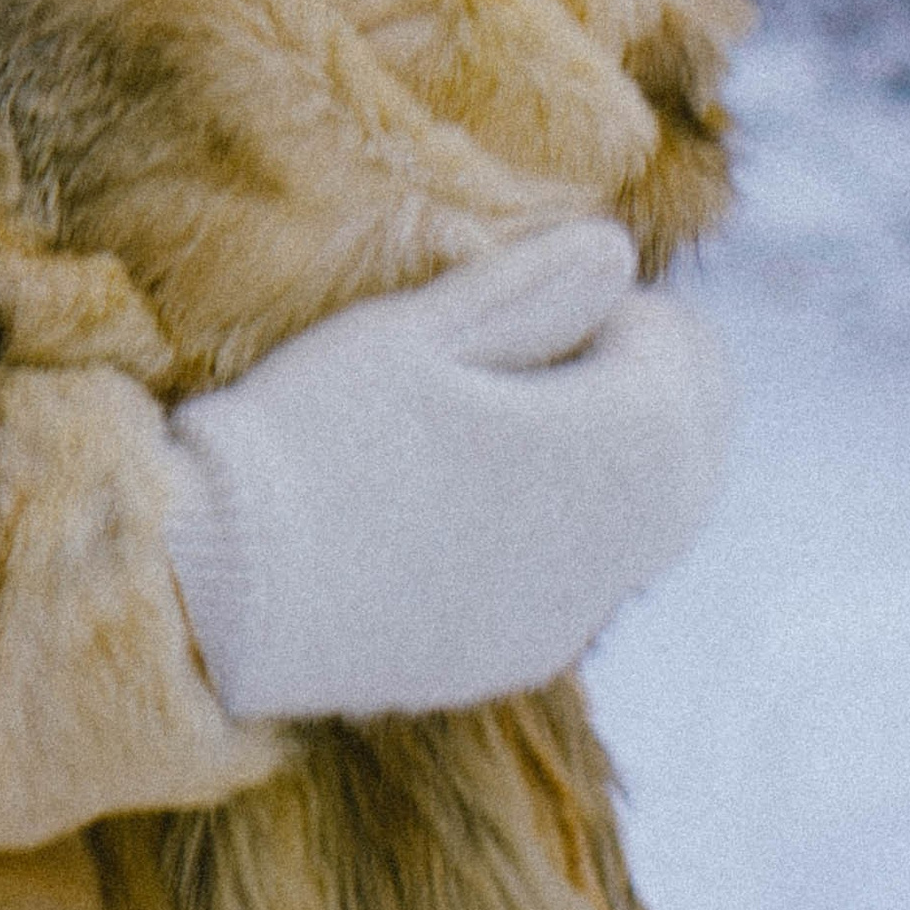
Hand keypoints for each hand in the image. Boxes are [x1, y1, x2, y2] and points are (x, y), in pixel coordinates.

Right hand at [162, 223, 734, 722]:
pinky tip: (496, 496)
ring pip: (647, 525)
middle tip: (574, 337)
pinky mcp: (515, 659)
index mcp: (602, 453)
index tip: (570, 288)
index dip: (640, 315)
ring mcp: (566, 616)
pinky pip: (588, 581)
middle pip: (689, 454)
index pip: (683, 367)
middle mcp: (608, 549)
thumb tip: (617, 250)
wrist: (221, 589)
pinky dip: (577, 528)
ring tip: (533, 410)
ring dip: (623, 459)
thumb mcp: (413, 334)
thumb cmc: (311, 436)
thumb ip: (528, 289)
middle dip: (654, 387)